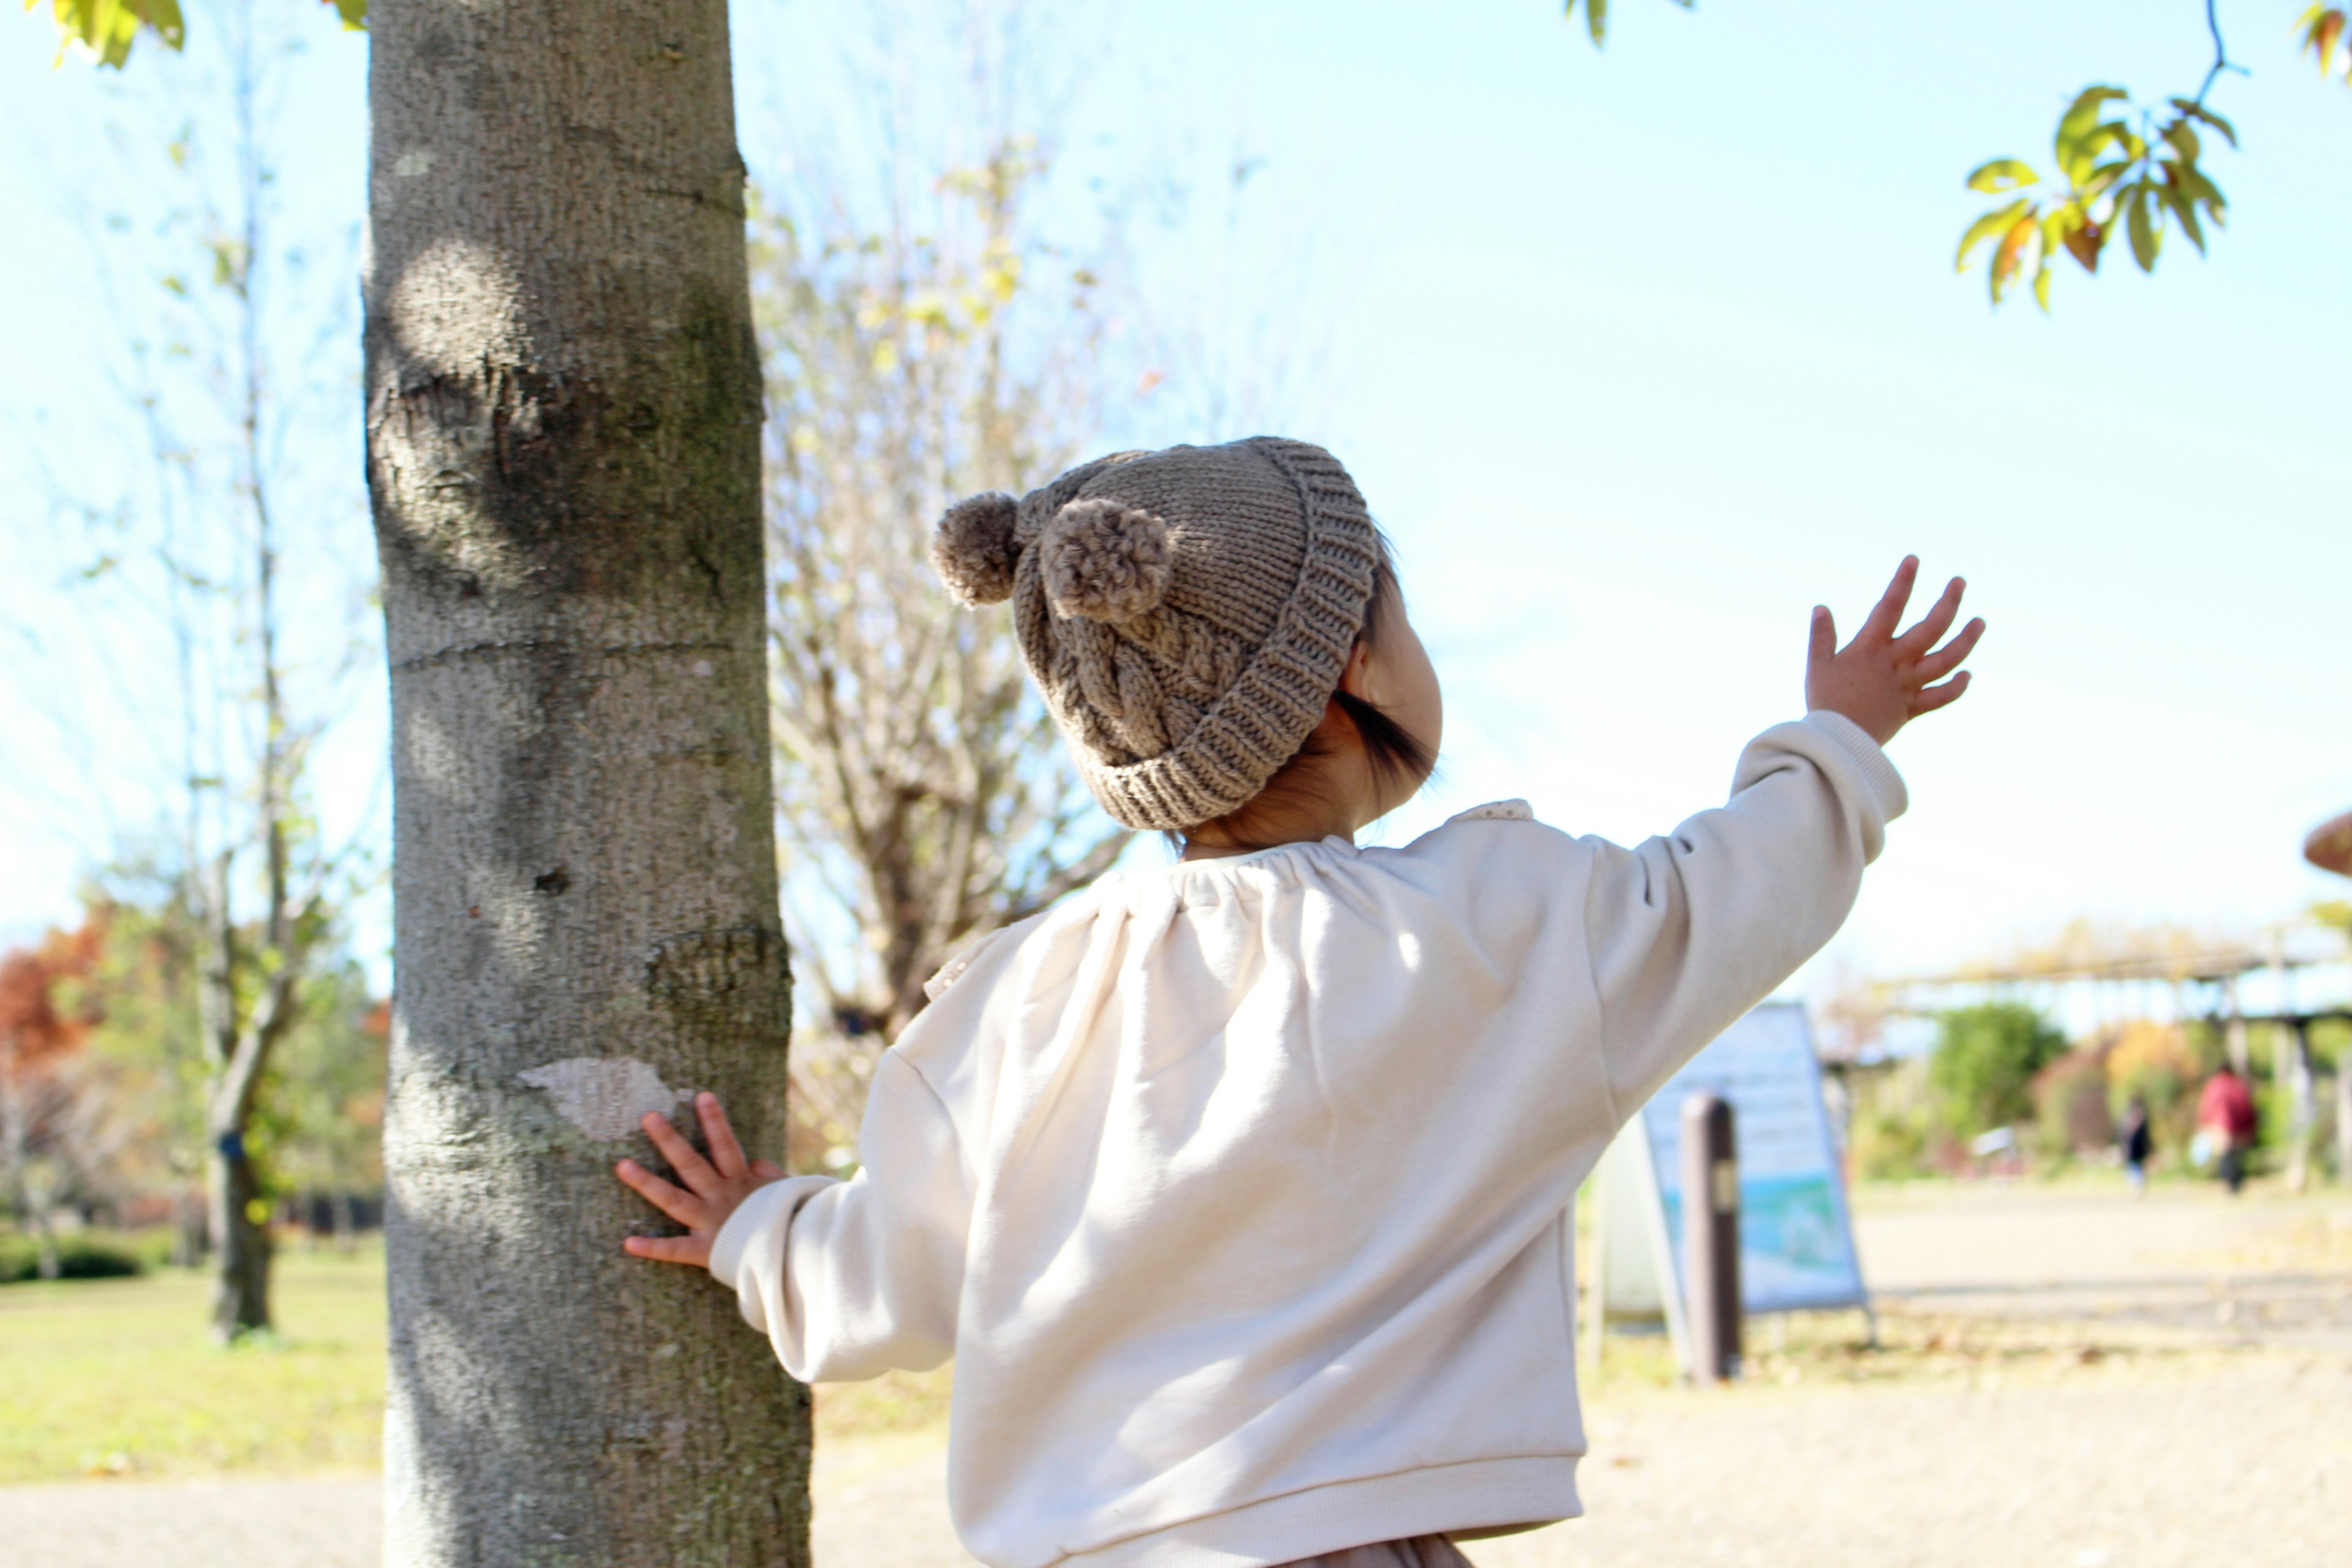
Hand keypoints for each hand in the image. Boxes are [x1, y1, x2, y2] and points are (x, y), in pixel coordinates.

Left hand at [615, 1092, 784, 1269]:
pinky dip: (652, 1248)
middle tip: (647, 1117)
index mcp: (742, 1183)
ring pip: (674, 1200)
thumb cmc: (793, 1223)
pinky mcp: (705, 1251)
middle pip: (692, 1164)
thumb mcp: (787, 1192)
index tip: (701, 1095)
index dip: (715, 1120)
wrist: (797, 1256)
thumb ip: (769, 1176)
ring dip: (647, 1183)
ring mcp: (711, 1223)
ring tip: (622, 1165)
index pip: (726, 1145)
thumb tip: (756, 1163)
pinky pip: (675, 1250)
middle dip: (669, 1140)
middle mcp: (722, 1198)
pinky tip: (628, 1242)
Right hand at [1805, 557, 1984, 745]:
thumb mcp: (1817, 666)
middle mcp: (1896, 663)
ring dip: (1967, 640)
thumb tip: (1821, 607)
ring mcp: (1908, 685)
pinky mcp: (1912, 708)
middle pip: (1931, 628)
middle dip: (1948, 602)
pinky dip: (1956, 686)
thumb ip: (1821, 636)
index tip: (1914, 560)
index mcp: (1871, 649)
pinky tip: (1967, 674)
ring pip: (1946, 659)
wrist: (1837, 744)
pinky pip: (1941, 697)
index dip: (1903, 582)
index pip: (1890, 607)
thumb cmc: (1824, 703)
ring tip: (1980, 621)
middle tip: (1959, 582)